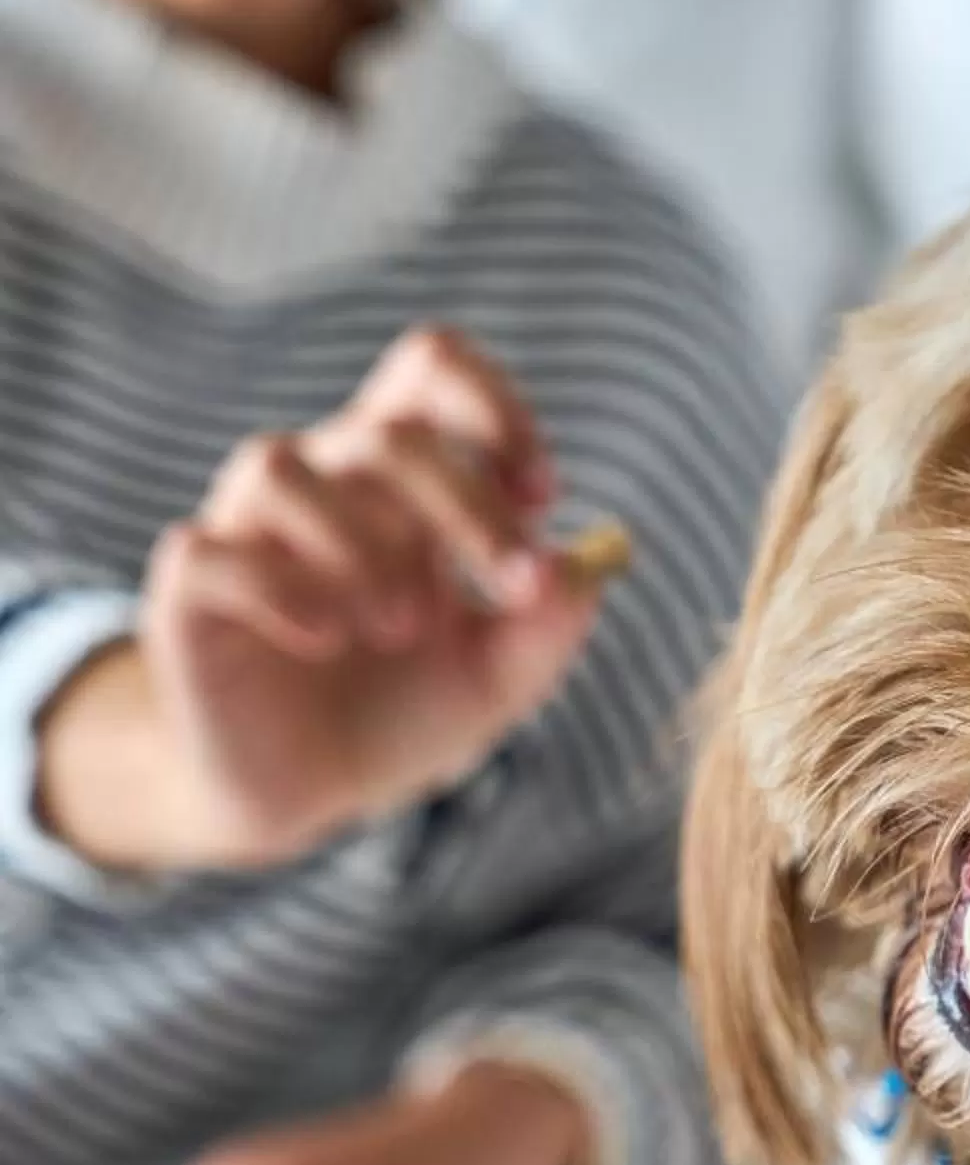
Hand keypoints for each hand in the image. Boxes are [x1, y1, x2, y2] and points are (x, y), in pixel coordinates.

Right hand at [39, 328, 608, 873]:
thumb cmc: (401, 709)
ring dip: (362, 546)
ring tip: (401, 627)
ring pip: (280, 467)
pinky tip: (326, 638)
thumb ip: (548, 627)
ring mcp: (244, 529)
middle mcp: (318, 480)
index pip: (432, 370)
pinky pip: (212, 552)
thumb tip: (585, 568)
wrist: (306, 794)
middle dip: (465, 506)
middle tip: (511, 591)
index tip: (543, 497)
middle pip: (386, 433)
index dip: (493, 407)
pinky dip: (279, 587)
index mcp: (398, 477)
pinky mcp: (189, 592)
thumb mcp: (497, 680)